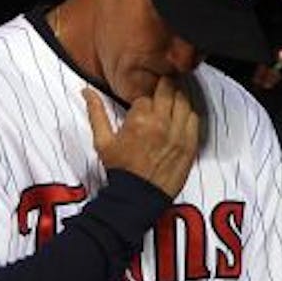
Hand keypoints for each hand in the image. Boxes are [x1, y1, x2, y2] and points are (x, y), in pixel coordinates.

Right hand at [82, 75, 199, 197]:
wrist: (138, 195)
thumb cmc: (121, 169)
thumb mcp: (103, 140)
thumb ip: (96, 112)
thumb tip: (87, 92)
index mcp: (140, 120)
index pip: (146, 93)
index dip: (143, 93)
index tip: (142, 98)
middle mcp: (162, 123)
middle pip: (169, 90)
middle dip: (163, 85)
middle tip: (160, 86)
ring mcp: (178, 134)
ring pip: (184, 101)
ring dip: (178, 96)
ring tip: (171, 98)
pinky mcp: (190, 144)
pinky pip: (195, 119)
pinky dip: (189, 113)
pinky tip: (181, 115)